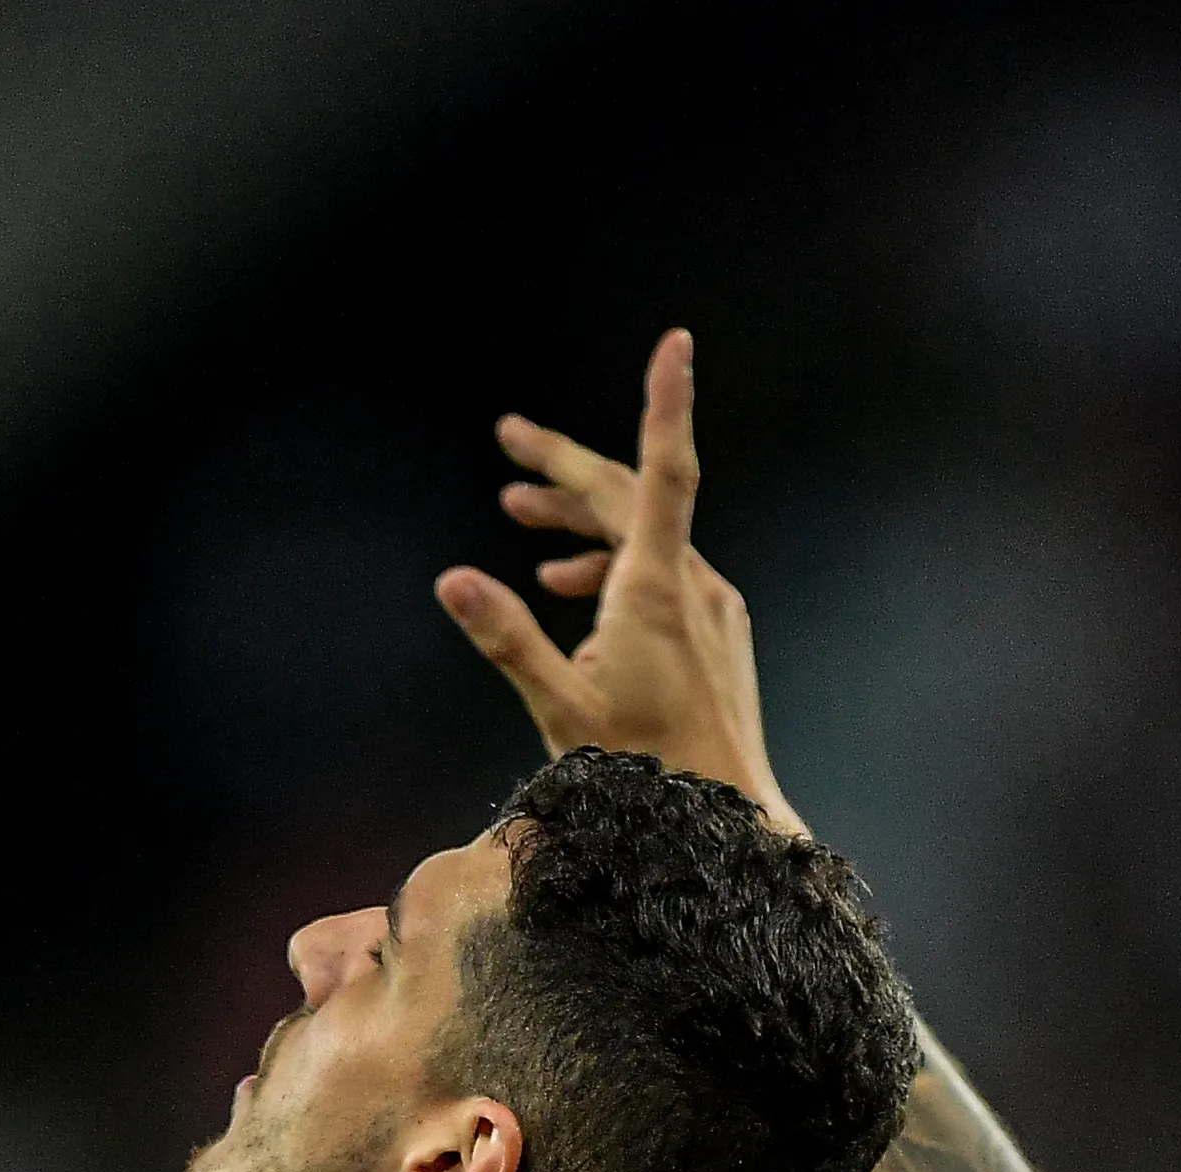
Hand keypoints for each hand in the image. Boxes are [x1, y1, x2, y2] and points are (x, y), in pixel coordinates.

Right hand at [434, 329, 803, 835]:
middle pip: (629, 497)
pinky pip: (661, 570)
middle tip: (507, 441)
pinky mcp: (715, 631)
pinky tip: (564, 584)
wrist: (727, 820)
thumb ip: (508, 639)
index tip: (675, 343)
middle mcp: (692, 585)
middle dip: (563, 468)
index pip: (662, 472)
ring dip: (579, 519)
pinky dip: (610, 561)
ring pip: (644, 534)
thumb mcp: (561, 708)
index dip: (665, 402)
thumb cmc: (645, 770)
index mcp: (656, 589)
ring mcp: (711, 607)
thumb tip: (453, 580)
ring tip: (517, 517)